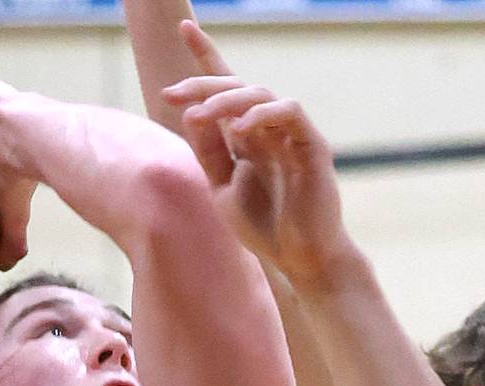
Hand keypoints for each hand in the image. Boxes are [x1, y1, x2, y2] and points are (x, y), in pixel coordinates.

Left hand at [162, 23, 350, 285]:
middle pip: (237, 86)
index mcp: (248, 136)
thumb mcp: (221, 188)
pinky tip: (239, 130)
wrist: (300, 260)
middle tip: (172, 94)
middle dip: (202, 84)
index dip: (207, 56)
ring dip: (225, 100)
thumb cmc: (265, 228)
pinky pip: (289, 112)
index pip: (227, 87)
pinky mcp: (312, 146)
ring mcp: (292, 135)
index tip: (184, 26)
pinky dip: (262, 115)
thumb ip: (208, 152)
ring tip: (200, 116)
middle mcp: (270, 129)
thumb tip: (192, 112)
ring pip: (261, 93)